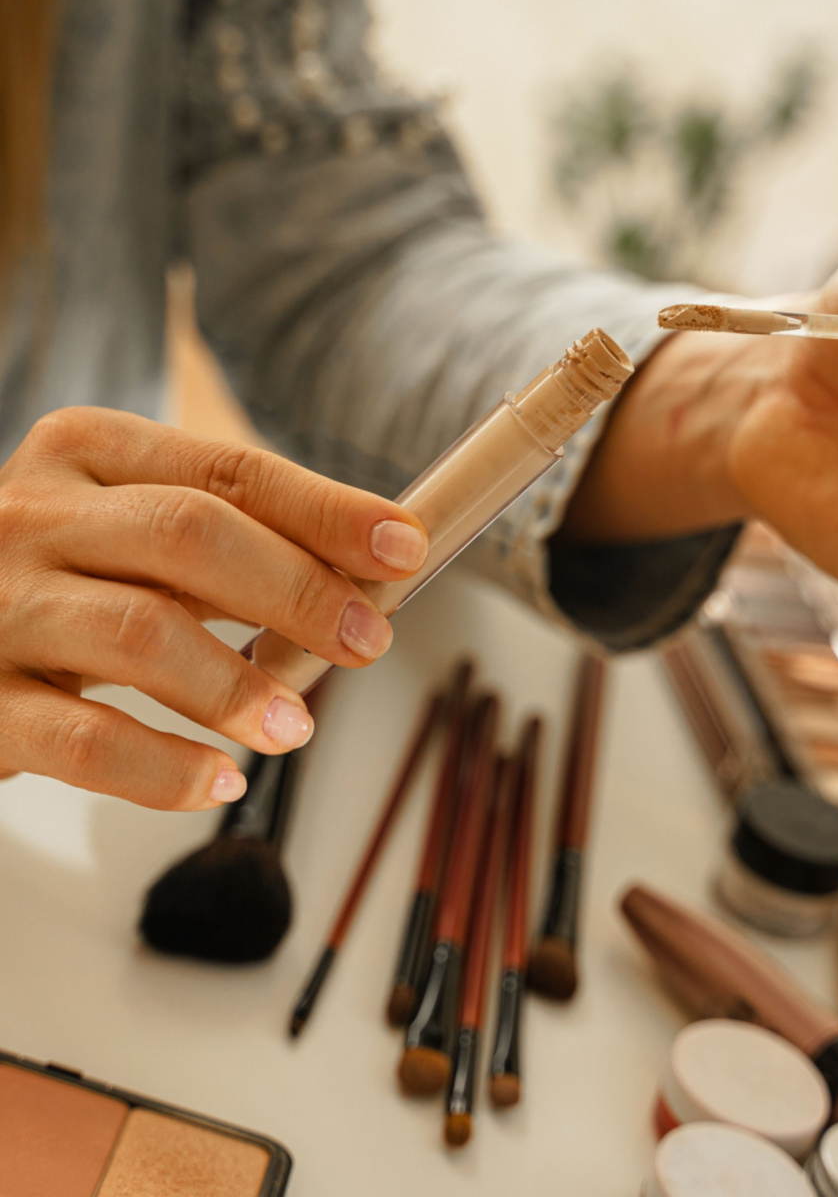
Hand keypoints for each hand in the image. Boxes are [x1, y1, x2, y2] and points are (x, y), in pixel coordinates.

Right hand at [0, 409, 427, 808]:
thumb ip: (239, 537)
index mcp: (88, 452)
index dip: (327, 510)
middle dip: (297, 590)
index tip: (404, 548)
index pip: (229, 470)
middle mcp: (33, 514)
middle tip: (367, 640)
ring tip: (297, 728)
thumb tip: (373, 570)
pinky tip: (223, 781)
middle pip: (190, 536)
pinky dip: (164, 768)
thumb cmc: (72, 573)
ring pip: (141, 634)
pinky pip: (80, 740)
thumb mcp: (139, 528)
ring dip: (239, 685)